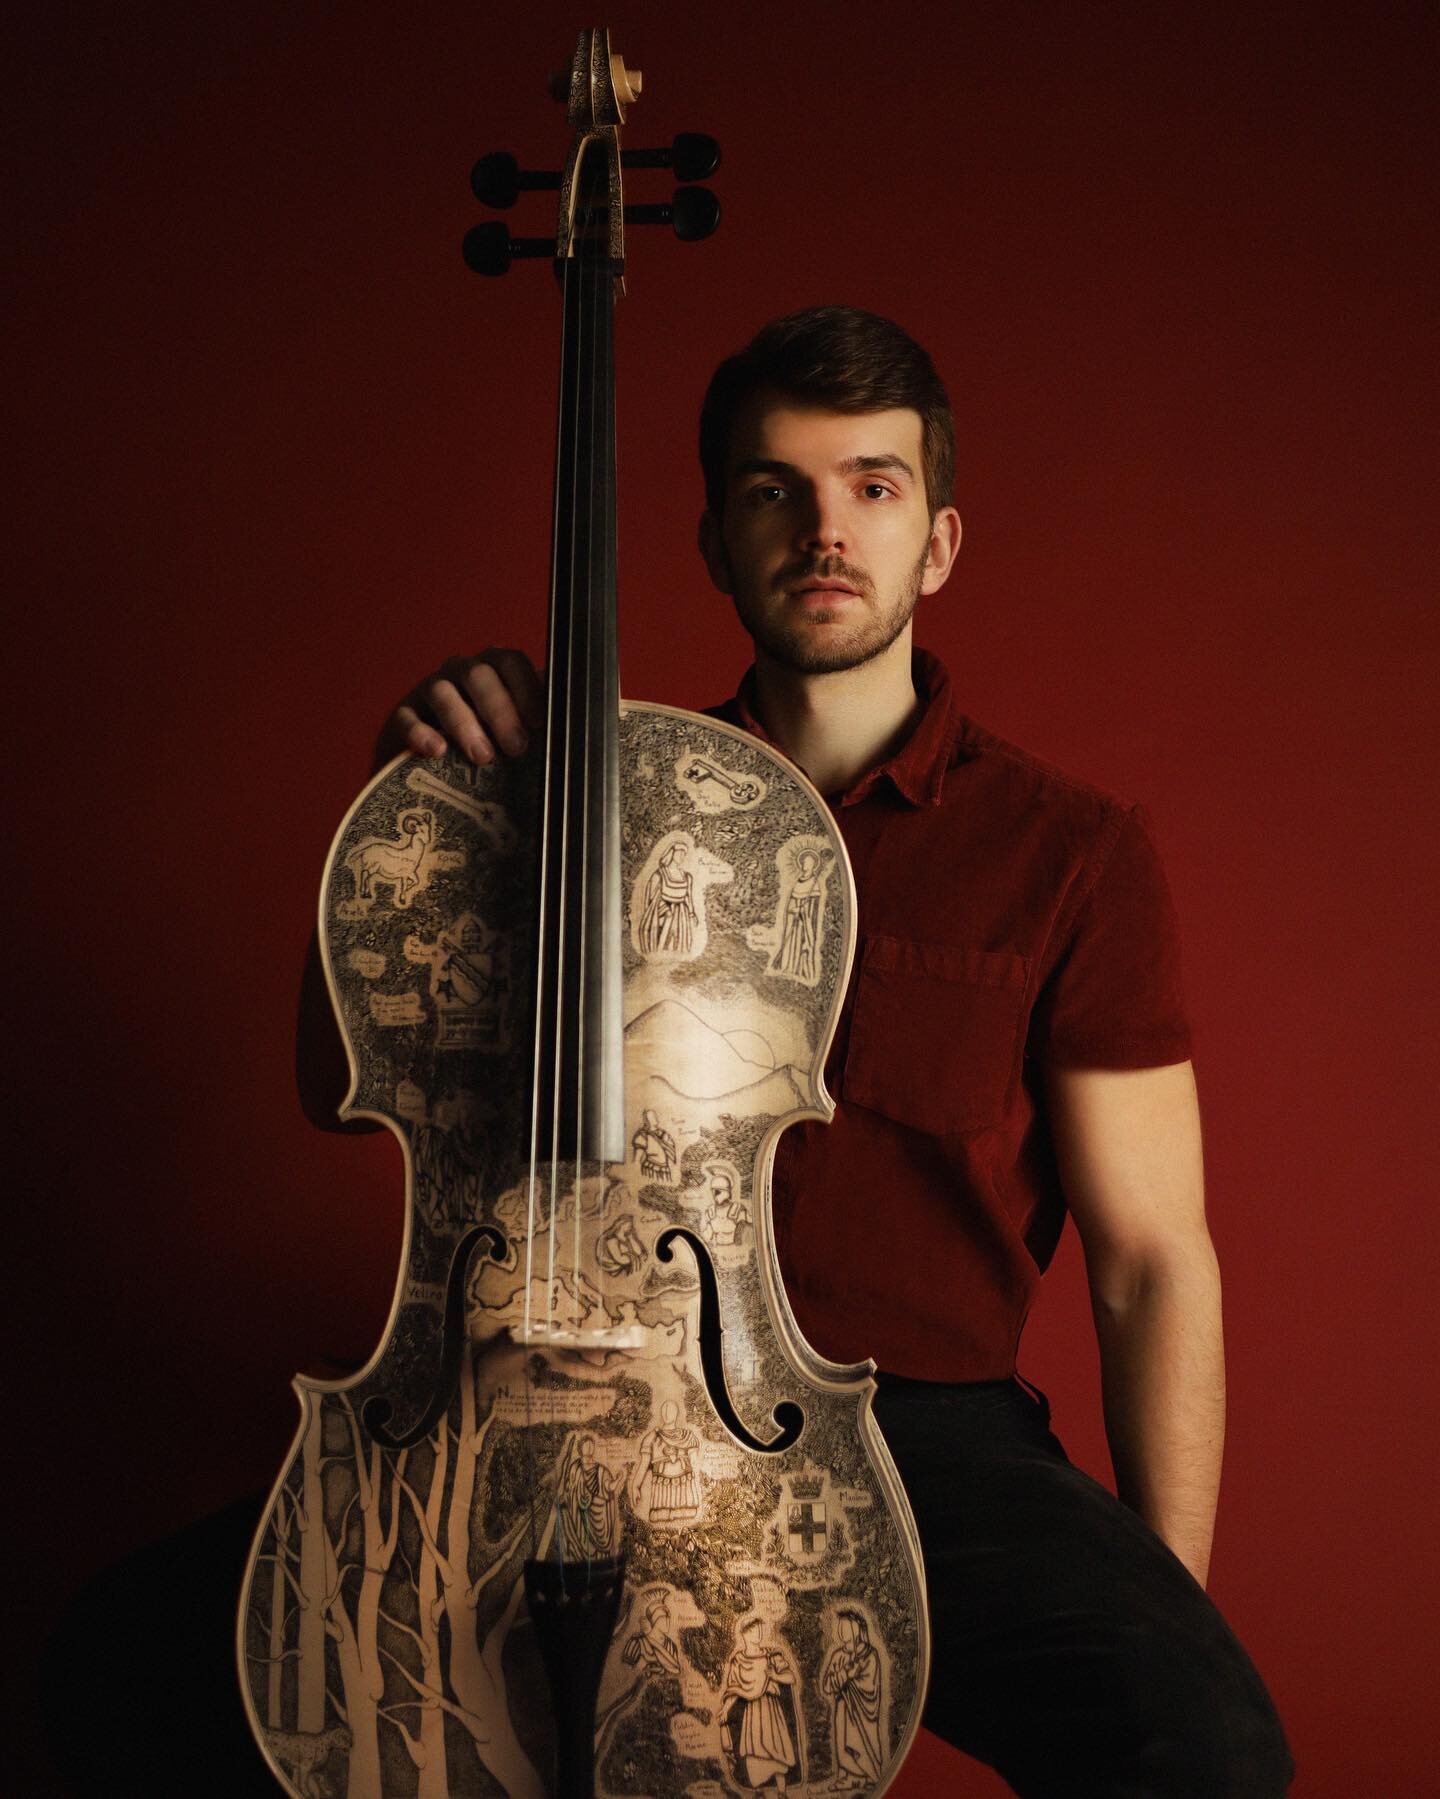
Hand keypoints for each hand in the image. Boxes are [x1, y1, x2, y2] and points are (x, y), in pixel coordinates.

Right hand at [384, 649, 545, 763]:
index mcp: (494, 668)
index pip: (511, 662)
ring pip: (443, 692)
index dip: (526, 689)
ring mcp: (430, 689)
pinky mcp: (404, 714)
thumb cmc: (492, 739)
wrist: (440, 759)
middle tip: (517, 748)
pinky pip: (407, 716)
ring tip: (483, 757)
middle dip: (500, 711)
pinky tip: (437, 751)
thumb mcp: (519, 727)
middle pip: (479, 675)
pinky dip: (421, 732)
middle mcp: (462, 670)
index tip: (539, 722)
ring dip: (465, 723)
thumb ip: (540, 720)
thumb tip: (575, 724)